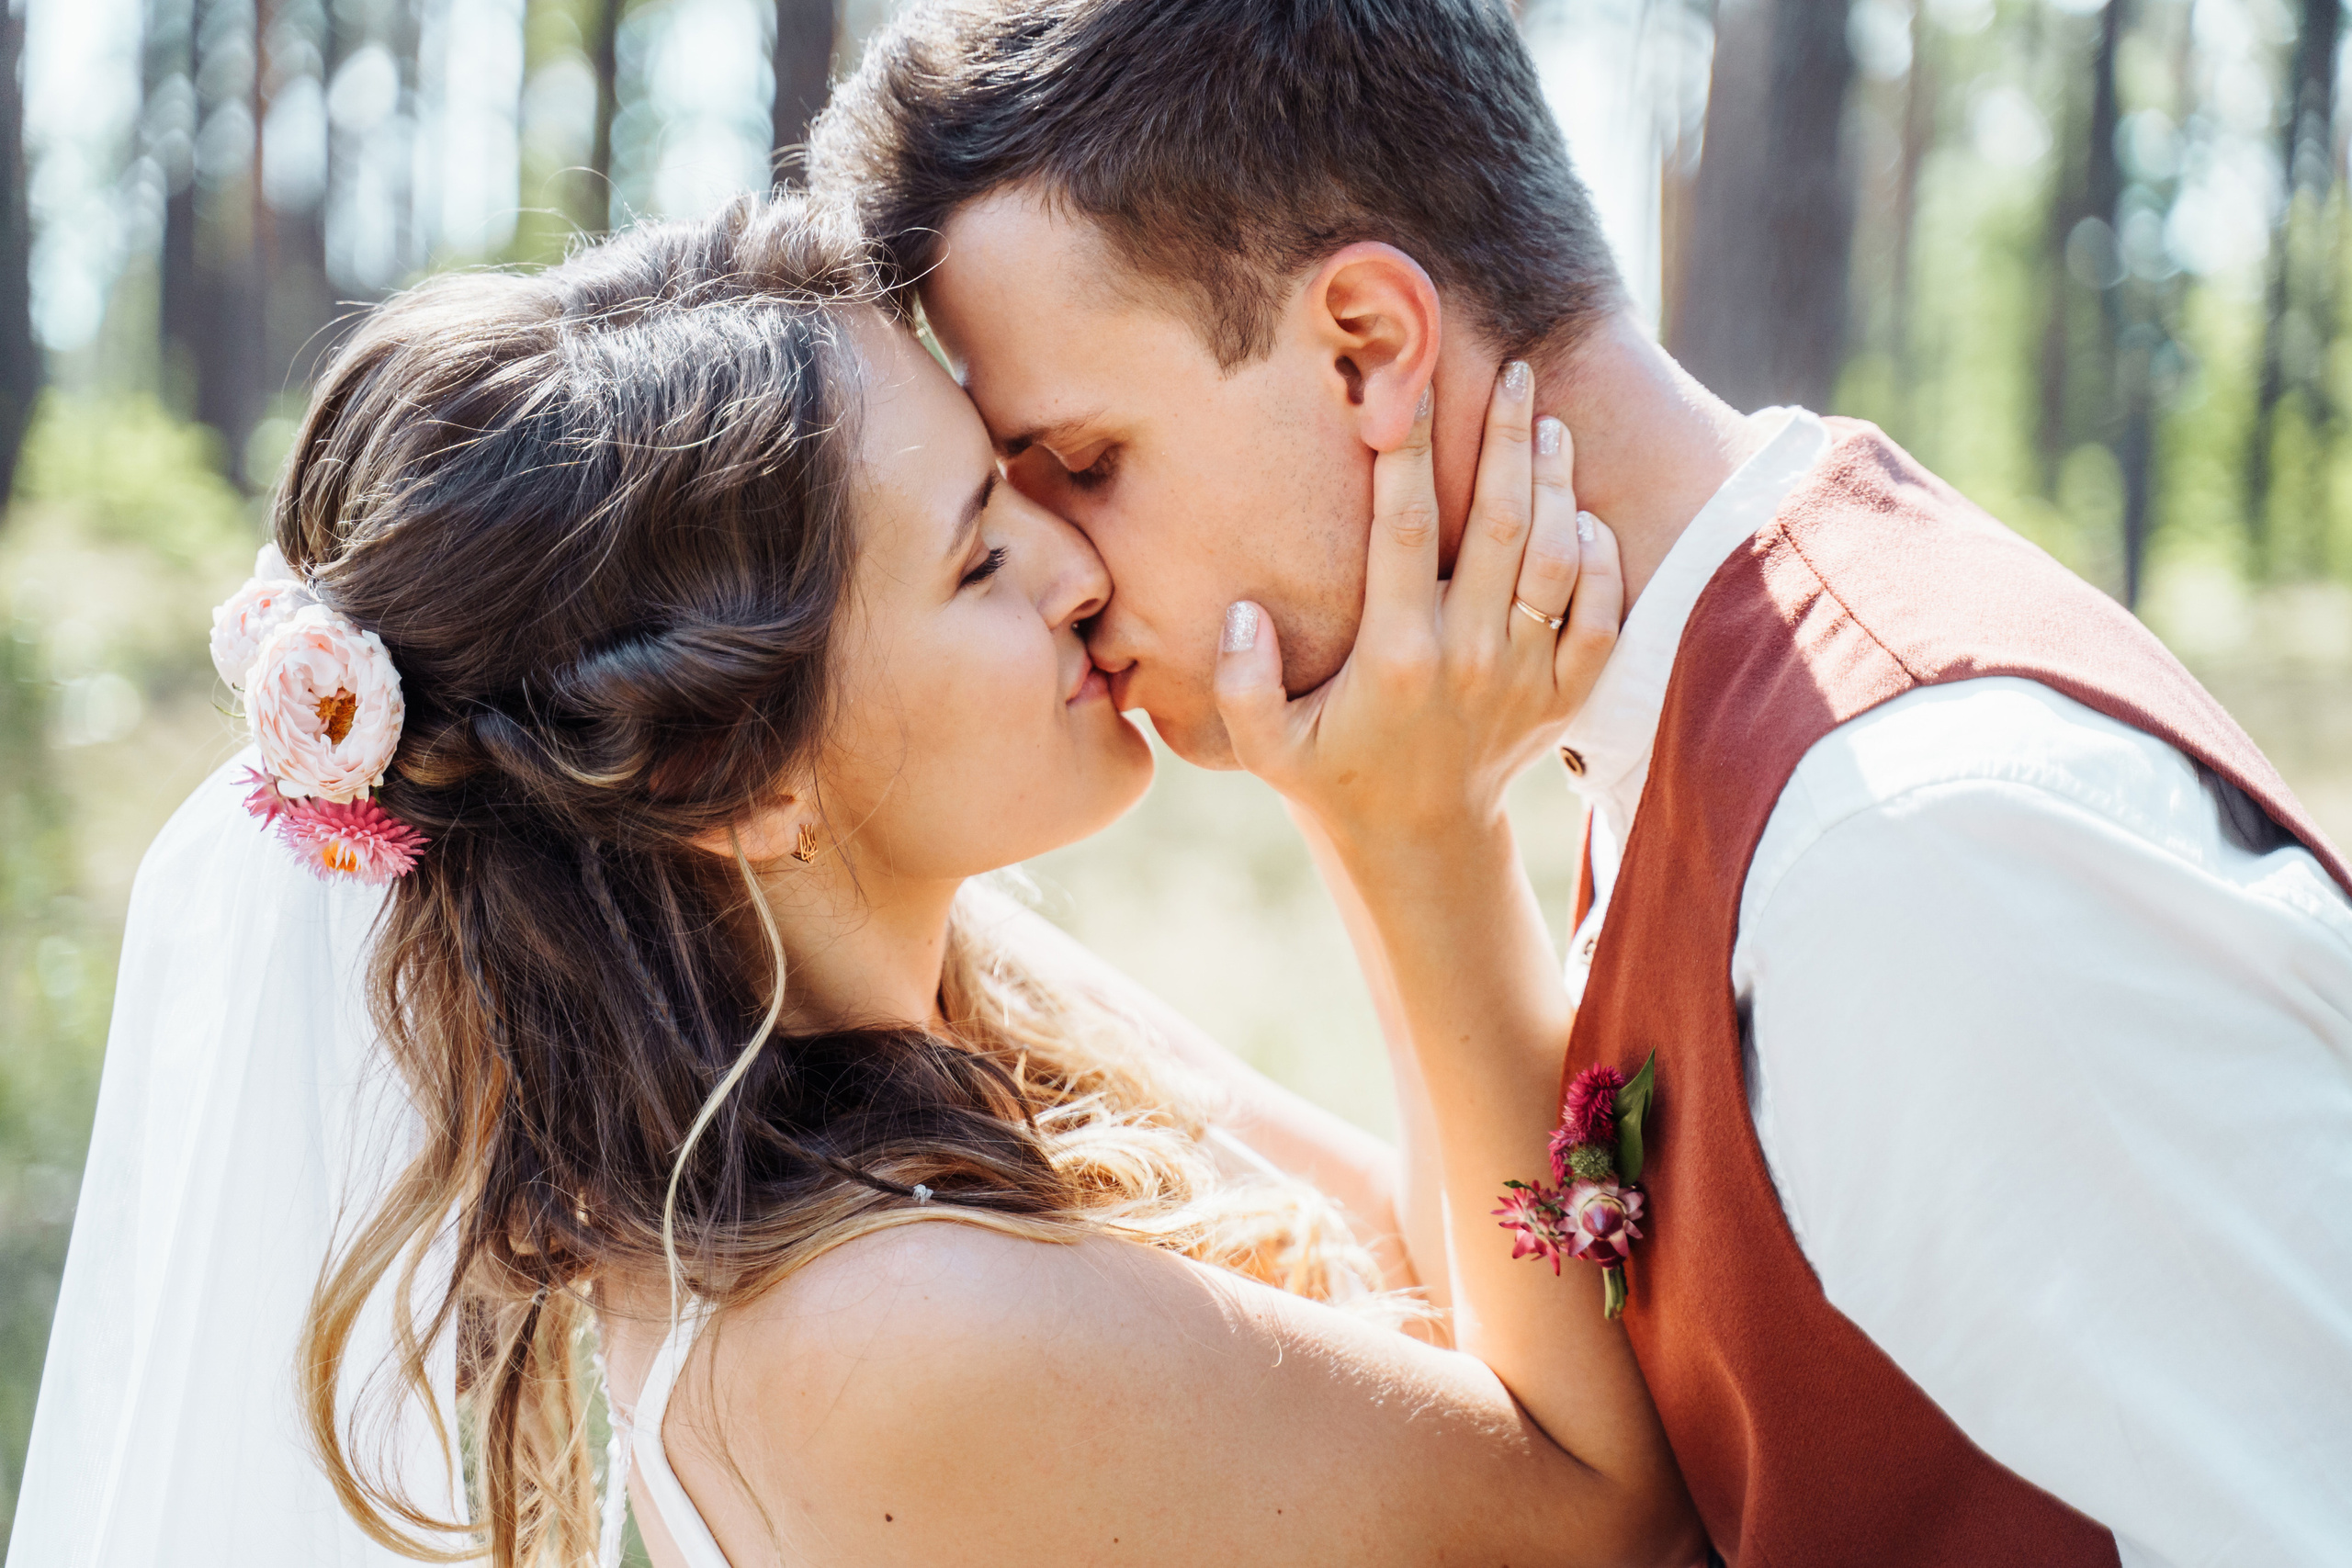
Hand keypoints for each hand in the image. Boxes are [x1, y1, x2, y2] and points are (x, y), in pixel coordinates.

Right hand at [1214, 365, 1622, 860]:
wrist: (1420, 843)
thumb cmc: (1333, 776)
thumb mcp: (1264, 744)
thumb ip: (1241, 681)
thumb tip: (1238, 611)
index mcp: (1396, 655)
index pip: (1401, 528)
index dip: (1404, 449)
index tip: (1405, 385)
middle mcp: (1470, 657)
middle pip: (1500, 524)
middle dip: (1507, 439)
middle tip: (1518, 374)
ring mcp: (1526, 676)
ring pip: (1557, 559)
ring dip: (1558, 485)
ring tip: (1551, 424)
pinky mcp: (1566, 695)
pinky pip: (1602, 615)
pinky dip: (1601, 560)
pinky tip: (1583, 515)